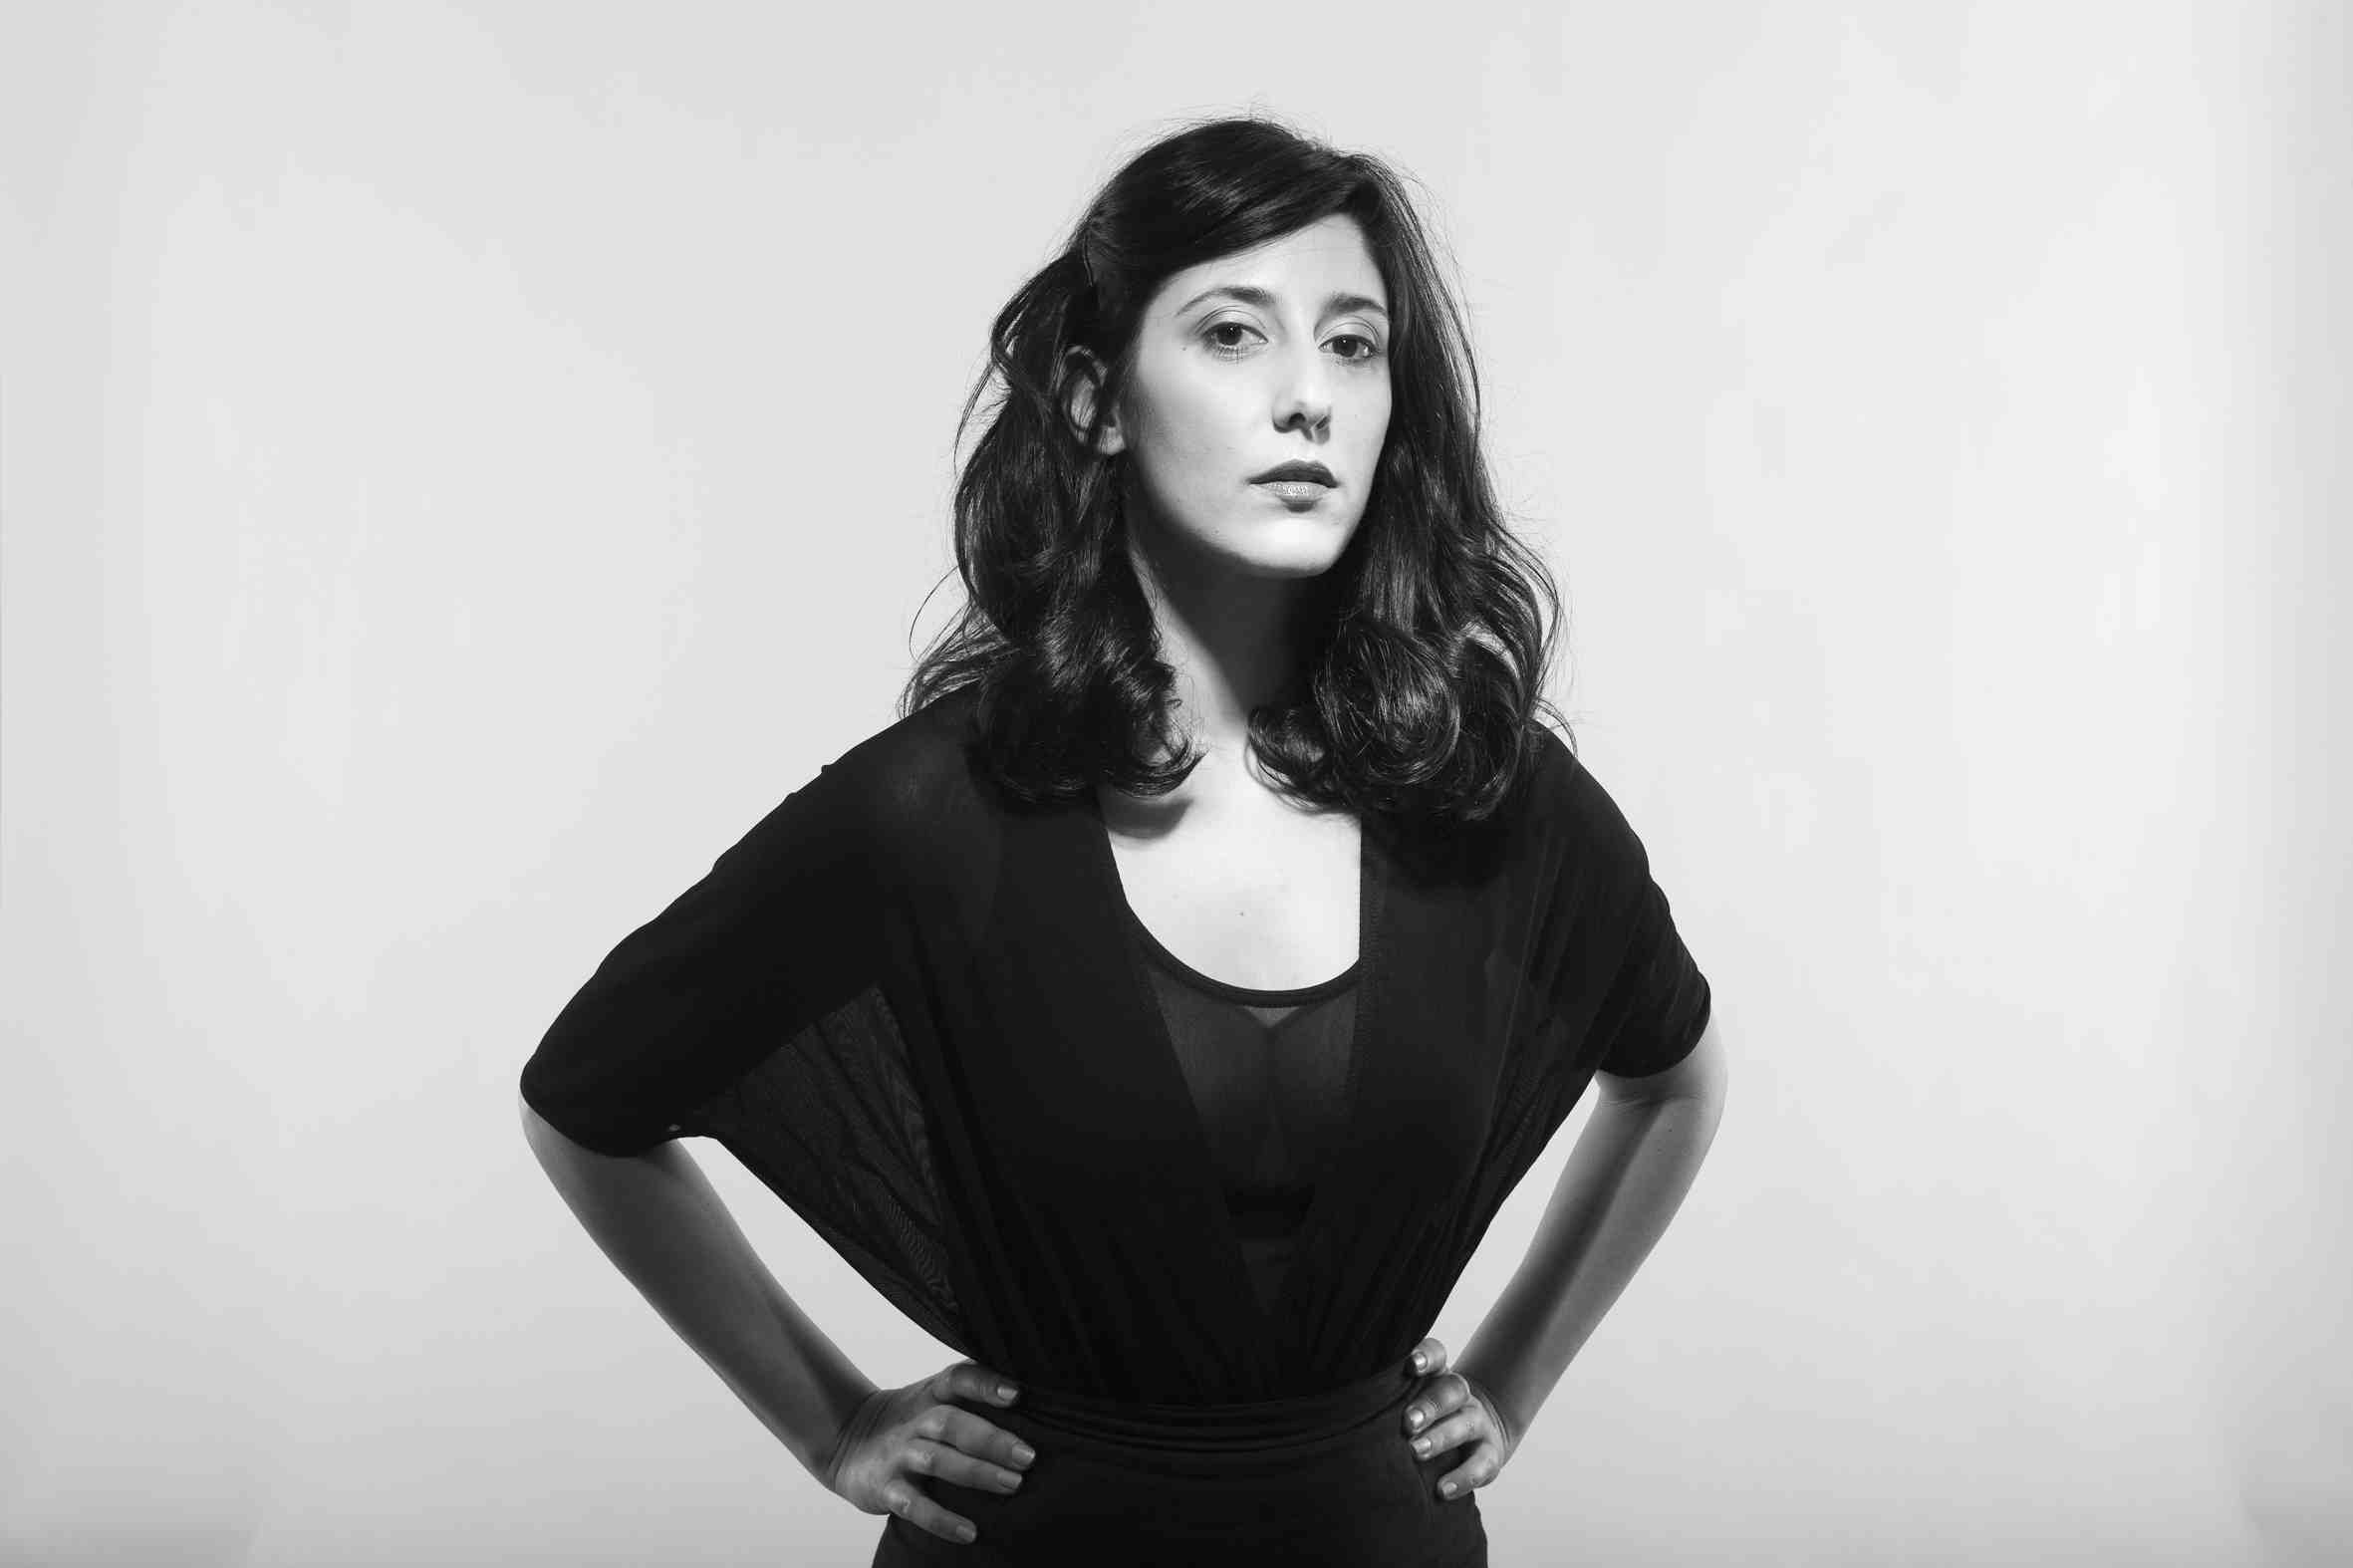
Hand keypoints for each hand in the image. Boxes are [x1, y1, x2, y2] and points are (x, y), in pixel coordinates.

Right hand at [819, 1359, 1035, 1546]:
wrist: (846, 1442)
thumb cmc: (912, 1422)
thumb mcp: (933, 1399)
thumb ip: (973, 1395)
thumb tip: (1035, 1397)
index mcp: (931, 1394)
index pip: (958, 1378)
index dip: (985, 1383)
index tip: (1017, 1393)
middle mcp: (915, 1421)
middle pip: (950, 1422)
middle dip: (991, 1439)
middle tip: (1028, 1456)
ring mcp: (899, 1454)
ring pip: (936, 1460)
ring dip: (976, 1472)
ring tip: (1013, 1485)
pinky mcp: (886, 1488)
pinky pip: (914, 1506)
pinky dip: (941, 1520)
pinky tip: (970, 1532)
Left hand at [1400, 1336, 1519, 1501]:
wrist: (1474, 1439)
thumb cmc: (1426, 1421)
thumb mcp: (1410, 1404)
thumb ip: (1388, 1401)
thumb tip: (1346, 1411)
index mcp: (1438, 1377)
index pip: (1437, 1355)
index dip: (1427, 1357)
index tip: (1411, 1365)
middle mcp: (1461, 1396)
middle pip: (1451, 1389)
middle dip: (1429, 1405)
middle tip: (1407, 1423)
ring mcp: (1478, 1423)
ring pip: (1465, 1424)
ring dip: (1441, 1437)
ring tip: (1417, 1452)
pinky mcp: (1490, 1454)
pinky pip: (1482, 1464)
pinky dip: (1463, 1477)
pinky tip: (1443, 1489)